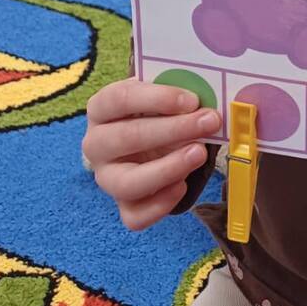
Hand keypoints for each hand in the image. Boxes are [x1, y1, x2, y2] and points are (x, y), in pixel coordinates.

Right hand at [82, 77, 221, 229]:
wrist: (156, 140)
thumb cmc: (160, 113)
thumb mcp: (165, 97)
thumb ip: (178, 94)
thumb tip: (210, 90)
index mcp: (101, 109)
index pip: (119, 99)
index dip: (157, 98)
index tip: (192, 100)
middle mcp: (96, 144)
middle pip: (126, 138)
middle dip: (173, 130)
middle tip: (209, 121)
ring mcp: (107, 178)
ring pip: (127, 183)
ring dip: (167, 168)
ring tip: (199, 153)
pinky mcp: (123, 205)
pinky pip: (134, 216)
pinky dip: (160, 204)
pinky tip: (182, 186)